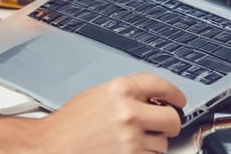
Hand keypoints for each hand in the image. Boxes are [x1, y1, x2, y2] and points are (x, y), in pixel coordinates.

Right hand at [38, 73, 185, 153]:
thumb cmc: (68, 126)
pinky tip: (126, 151)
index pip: (160, 85)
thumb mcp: (96, 96)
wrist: (51, 148)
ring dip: (152, 145)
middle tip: (162, 125)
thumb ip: (125, 95)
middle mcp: (129, 113)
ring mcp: (131, 140)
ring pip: (162, 144)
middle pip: (172, 118)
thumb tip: (150, 99)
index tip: (179, 99)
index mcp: (120, 90)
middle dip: (169, 123)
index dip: (174, 93)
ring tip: (129, 142)